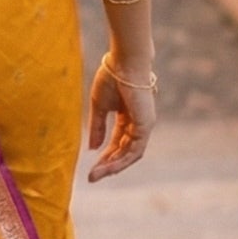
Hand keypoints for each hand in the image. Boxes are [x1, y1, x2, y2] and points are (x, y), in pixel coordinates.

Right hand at [86, 54, 155, 183]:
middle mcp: (139, 123)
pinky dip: (121, 160)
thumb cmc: (112, 77)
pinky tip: (108, 166)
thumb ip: (97, 127)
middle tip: (92, 177)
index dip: (105, 155)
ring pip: (130, 154)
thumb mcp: (99, 107)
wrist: (123, 62)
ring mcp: (144, 125)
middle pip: (124, 150)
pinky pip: (135, 150)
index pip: (117, 141)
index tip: (91, 167)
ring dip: (113, 166)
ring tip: (96, 175)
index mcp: (128, 116)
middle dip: (108, 164)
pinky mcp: (146, 125)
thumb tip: (92, 148)